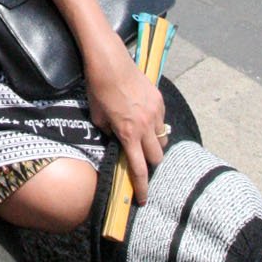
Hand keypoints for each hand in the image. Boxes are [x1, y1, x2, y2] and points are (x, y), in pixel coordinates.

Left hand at [85, 38, 165, 202]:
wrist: (109, 61)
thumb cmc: (98, 88)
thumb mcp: (98, 116)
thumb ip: (109, 132)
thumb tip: (116, 140)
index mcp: (128, 133)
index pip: (138, 168)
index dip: (142, 187)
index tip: (143, 199)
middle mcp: (146, 125)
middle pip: (156, 157)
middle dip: (150, 163)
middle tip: (140, 160)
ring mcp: (155, 112)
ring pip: (162, 139)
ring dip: (154, 144)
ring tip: (142, 138)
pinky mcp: (159, 99)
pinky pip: (161, 120)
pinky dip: (155, 124)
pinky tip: (143, 117)